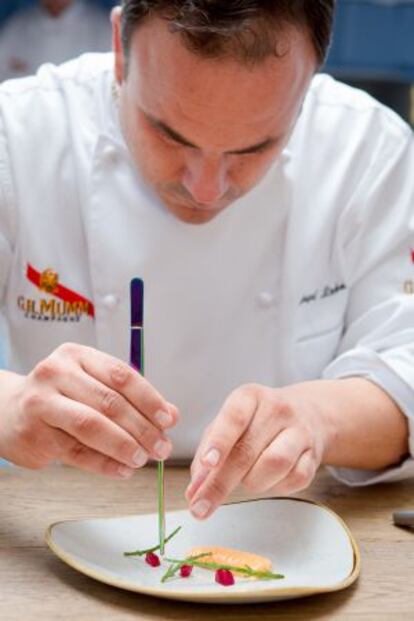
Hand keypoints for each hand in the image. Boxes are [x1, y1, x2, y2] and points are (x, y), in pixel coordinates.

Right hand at [0, 343, 178, 477]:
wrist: (7, 410)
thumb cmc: (60, 397)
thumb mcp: (94, 385)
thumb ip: (132, 398)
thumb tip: (171, 415)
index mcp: (78, 355)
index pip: (121, 375)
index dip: (149, 399)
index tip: (168, 419)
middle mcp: (57, 373)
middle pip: (109, 402)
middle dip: (142, 428)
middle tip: (162, 447)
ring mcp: (42, 402)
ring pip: (91, 425)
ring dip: (124, 445)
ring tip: (143, 459)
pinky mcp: (34, 433)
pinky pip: (76, 451)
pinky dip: (104, 464)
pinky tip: (122, 470)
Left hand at [186, 383, 329, 518]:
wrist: (308, 414)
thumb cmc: (256, 422)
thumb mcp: (228, 423)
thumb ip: (207, 450)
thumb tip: (195, 488)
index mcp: (250, 397)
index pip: (234, 417)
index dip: (219, 442)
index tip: (206, 465)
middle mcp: (277, 409)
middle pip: (247, 450)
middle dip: (220, 483)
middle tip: (200, 506)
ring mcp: (299, 431)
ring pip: (274, 464)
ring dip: (251, 483)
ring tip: (243, 481)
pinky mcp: (313, 455)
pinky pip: (293, 480)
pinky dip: (274, 487)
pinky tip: (267, 480)